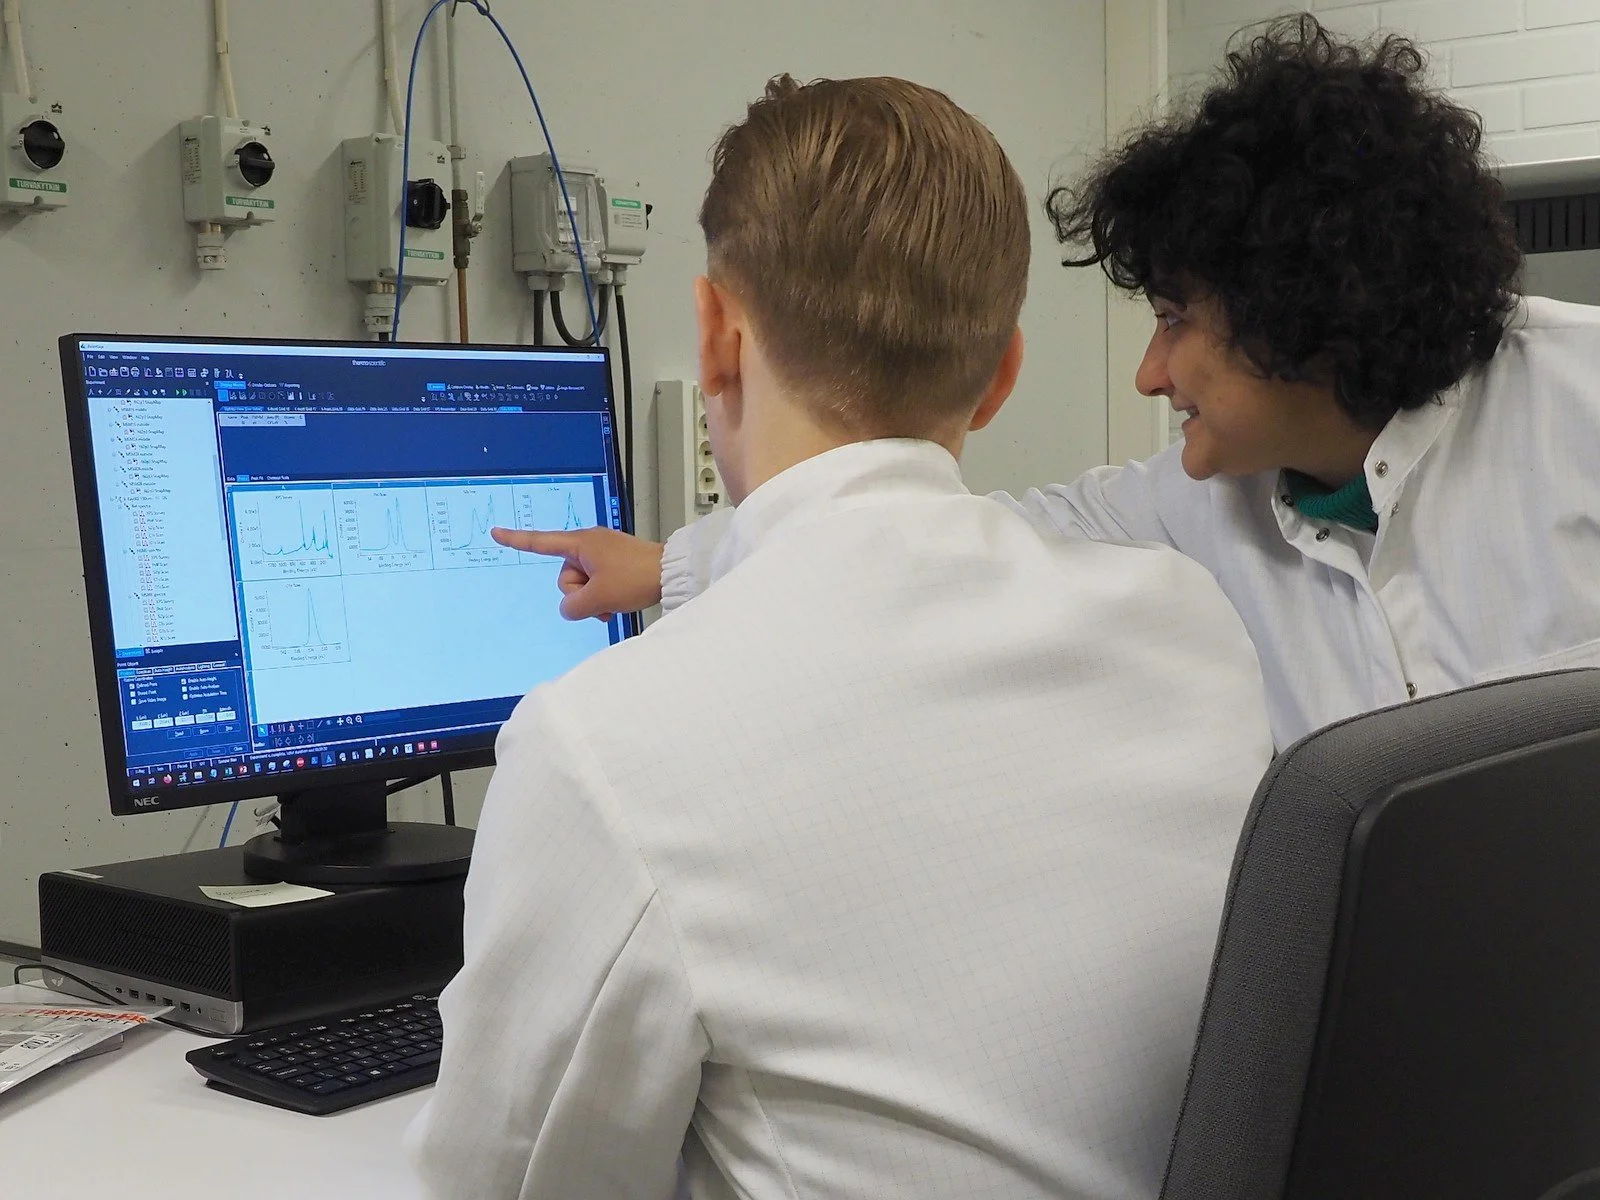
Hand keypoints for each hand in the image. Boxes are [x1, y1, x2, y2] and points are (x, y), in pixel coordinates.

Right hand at [490, 526, 664, 620]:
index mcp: (580, 543)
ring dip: (594, 599)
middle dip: (580, 594)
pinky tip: (618, 602)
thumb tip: (571, 608)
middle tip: (604, 597)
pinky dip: (603, 596)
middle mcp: (588, 544)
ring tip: (615, 601)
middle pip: (565, 577)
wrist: (672, 573)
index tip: (496, 532)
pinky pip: (596, 584)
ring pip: (581, 586)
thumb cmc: (636, 578)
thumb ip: (573, 607)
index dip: (516, 540)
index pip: (540, 542)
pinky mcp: (613, 563)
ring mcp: (601, 554)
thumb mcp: (599, 598)